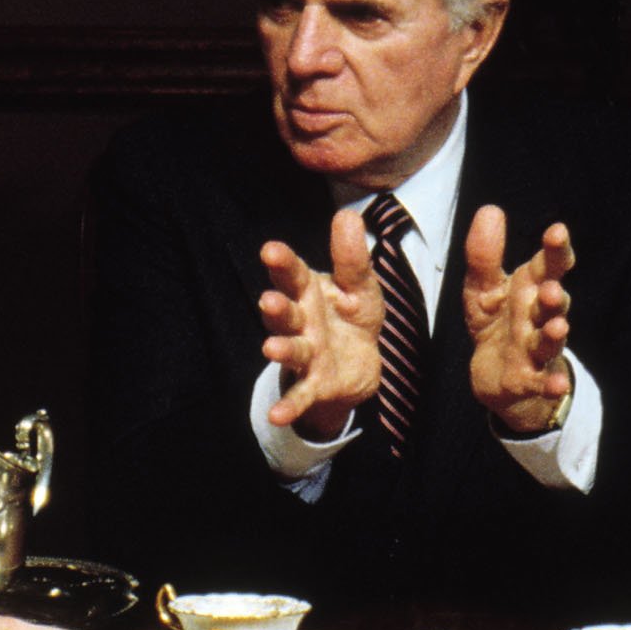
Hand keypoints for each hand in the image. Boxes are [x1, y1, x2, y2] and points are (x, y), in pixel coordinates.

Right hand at [257, 207, 383, 440]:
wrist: (362, 361)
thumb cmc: (352, 316)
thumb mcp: (360, 286)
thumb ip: (352, 257)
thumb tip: (348, 214)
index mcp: (309, 292)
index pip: (293, 274)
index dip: (282, 262)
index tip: (270, 250)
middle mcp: (301, 322)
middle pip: (286, 312)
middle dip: (276, 307)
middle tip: (268, 300)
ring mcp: (306, 354)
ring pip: (291, 349)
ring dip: (281, 349)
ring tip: (271, 349)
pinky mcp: (315, 384)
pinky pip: (300, 394)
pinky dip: (289, 405)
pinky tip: (277, 416)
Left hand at [460, 207, 575, 437]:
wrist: (498, 375)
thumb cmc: (496, 322)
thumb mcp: (482, 288)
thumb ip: (484, 255)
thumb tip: (490, 210)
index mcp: (532, 288)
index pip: (550, 265)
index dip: (556, 250)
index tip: (557, 232)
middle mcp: (541, 316)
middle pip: (553, 302)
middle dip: (553, 295)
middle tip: (549, 288)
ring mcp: (538, 349)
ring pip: (550, 339)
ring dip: (555, 333)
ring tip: (558, 326)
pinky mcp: (529, 380)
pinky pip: (542, 381)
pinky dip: (552, 384)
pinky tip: (558, 384)